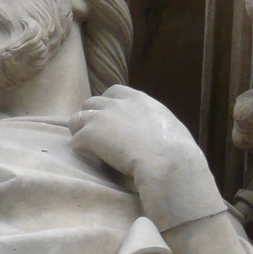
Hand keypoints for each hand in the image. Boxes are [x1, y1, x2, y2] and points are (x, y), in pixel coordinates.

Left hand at [68, 85, 221, 230]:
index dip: (108, 105)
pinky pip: (75, 142)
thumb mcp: (171, 128)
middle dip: (90, 118)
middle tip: (94, 137)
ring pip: (76, 119)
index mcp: (139, 100)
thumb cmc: (177, 151)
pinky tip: (88, 161)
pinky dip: (79, 151)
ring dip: (79, 133)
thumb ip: (157, 125)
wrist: (167, 161)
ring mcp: (102, 118)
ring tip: (86, 149)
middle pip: (91, 103)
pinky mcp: (90, 135)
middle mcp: (118, 104)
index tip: (109, 119)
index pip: (114, 92)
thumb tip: (160, 135)